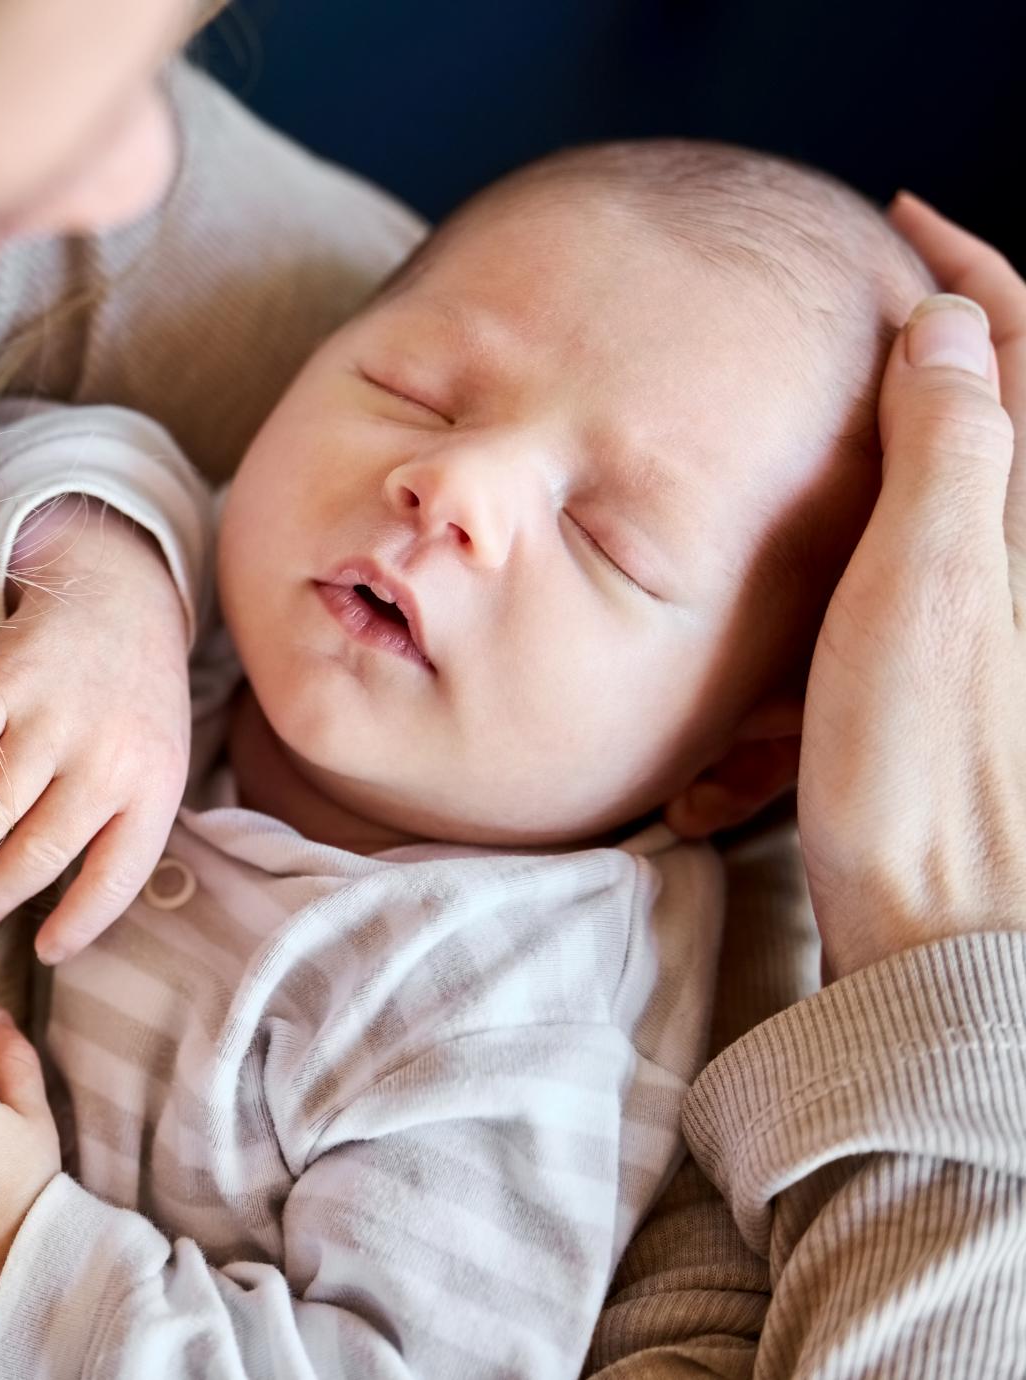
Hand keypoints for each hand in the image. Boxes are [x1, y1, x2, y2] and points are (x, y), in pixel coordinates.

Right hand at [0, 496, 191, 963]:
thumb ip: (127, 825)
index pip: (116, 878)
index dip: (78, 925)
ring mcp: (54, 717)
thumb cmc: (133, 699)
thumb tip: (78, 912)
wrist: (120, 595)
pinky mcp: (7, 678)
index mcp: (155, 787)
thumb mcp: (158, 763)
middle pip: (39, 852)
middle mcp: (106, 758)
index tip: (44, 951)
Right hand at [797, 193, 1024, 978]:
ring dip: (844, 511)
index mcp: (1017, 528)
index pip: (1016, 351)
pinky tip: (754, 696)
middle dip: (908, 376)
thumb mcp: (924, 589)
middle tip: (835, 339)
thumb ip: (945, 450)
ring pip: (916, 525)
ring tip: (774, 516)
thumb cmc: (926, 772)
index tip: (903, 225)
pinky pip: (873, 625)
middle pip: (976, 426)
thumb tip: (945, 329)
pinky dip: (813, 638)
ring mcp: (979, 638)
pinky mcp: (939, 701)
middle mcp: (1012, 573)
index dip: (968, 273)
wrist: (943, 939)